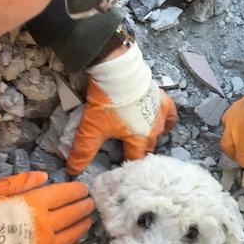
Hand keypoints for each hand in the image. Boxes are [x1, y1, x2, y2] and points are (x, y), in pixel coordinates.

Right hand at [0, 172, 93, 243]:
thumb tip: (45, 177)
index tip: (83, 189)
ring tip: (87, 221)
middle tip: (90, 204)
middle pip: (72, 214)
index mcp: (33, 203)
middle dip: (84, 207)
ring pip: (72, 234)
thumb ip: (20, 182)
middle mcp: (45, 224)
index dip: (76, 191)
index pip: (64, 194)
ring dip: (82, 225)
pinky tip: (76, 242)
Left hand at [66, 42, 176, 174]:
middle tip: (123, 149)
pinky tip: (160, 123)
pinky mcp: (163, 100)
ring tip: (138, 135)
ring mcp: (161, 115)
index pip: (135, 161)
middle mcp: (155, 131)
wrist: (118, 71)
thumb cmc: (107, 102)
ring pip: (159, 134)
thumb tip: (73, 171)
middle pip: (147, 148)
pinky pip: (170, 117)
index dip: (125, 165)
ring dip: (150, 137)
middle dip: (136, 151)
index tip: (115, 164)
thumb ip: (83, 152)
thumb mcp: (92, 129)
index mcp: (140, 141)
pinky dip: (166, 122)